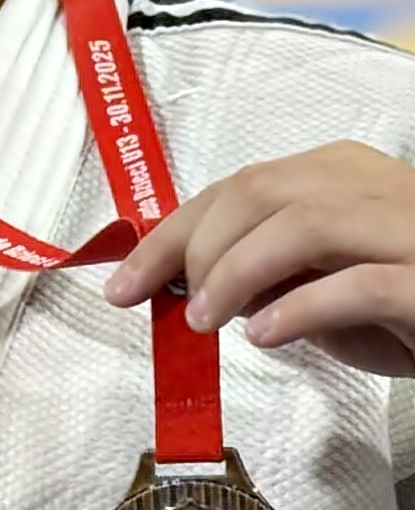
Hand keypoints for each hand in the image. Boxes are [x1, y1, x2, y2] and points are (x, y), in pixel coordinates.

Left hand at [104, 142, 414, 377]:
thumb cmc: (406, 306)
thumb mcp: (323, 286)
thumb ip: (268, 274)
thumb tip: (190, 284)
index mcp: (338, 173)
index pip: (236, 186)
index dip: (169, 232)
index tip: (122, 281)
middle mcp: (369, 186)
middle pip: (259, 192)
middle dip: (193, 248)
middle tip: (170, 305)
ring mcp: (404, 229)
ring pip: (303, 222)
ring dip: (237, 271)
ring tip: (206, 320)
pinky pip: (359, 283)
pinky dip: (300, 307)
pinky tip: (264, 335)